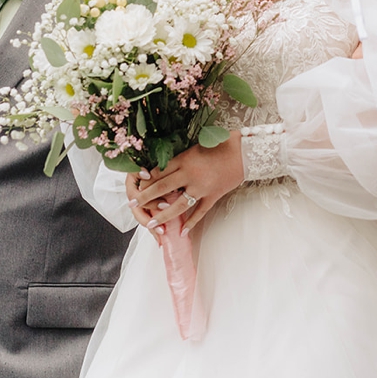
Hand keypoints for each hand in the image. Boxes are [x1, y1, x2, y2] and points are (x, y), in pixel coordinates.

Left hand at [127, 133, 242, 237]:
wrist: (244, 153)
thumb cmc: (220, 145)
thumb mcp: (196, 146)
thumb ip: (180, 158)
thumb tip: (162, 168)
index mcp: (184, 159)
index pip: (159, 171)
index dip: (146, 180)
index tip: (136, 184)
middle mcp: (190, 175)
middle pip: (163, 188)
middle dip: (146, 197)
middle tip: (133, 203)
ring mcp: (202, 188)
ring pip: (178, 205)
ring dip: (163, 215)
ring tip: (152, 224)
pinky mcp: (213, 197)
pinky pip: (200, 212)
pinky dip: (191, 223)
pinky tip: (182, 232)